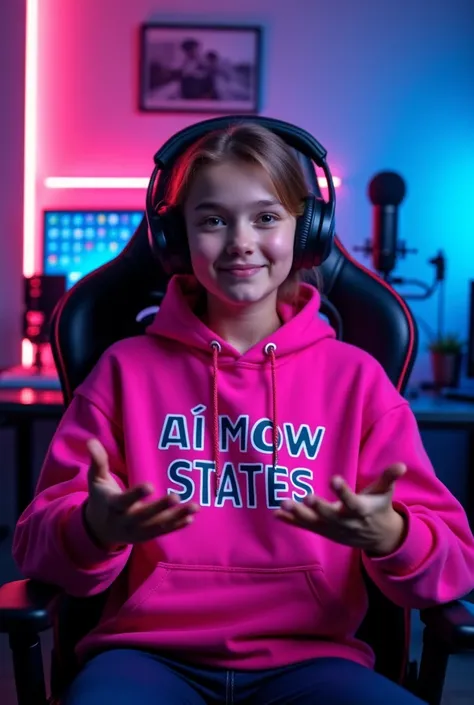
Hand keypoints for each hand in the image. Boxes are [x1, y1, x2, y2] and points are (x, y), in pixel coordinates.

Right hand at [84, 438, 198, 551]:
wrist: (99, 529)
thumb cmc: (101, 497)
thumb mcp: (96, 480)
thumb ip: (97, 461)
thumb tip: (91, 441)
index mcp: (112, 507)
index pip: (124, 501)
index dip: (136, 495)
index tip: (150, 486)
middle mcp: (125, 522)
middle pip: (144, 516)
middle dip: (160, 508)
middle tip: (176, 496)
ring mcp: (136, 532)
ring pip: (157, 526)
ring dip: (176, 517)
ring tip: (194, 507)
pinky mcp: (146, 536)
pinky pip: (162, 532)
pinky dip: (176, 526)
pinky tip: (190, 518)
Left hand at [275, 463, 407, 555]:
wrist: (378, 538)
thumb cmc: (378, 508)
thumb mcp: (386, 493)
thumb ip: (389, 478)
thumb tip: (402, 465)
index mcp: (361, 510)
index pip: (352, 502)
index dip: (343, 491)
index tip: (333, 478)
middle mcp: (345, 522)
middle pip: (330, 515)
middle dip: (317, 507)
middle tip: (306, 497)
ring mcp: (333, 529)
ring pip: (314, 523)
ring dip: (298, 513)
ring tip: (283, 503)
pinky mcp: (324, 531)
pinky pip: (305, 527)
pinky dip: (291, 521)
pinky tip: (276, 514)